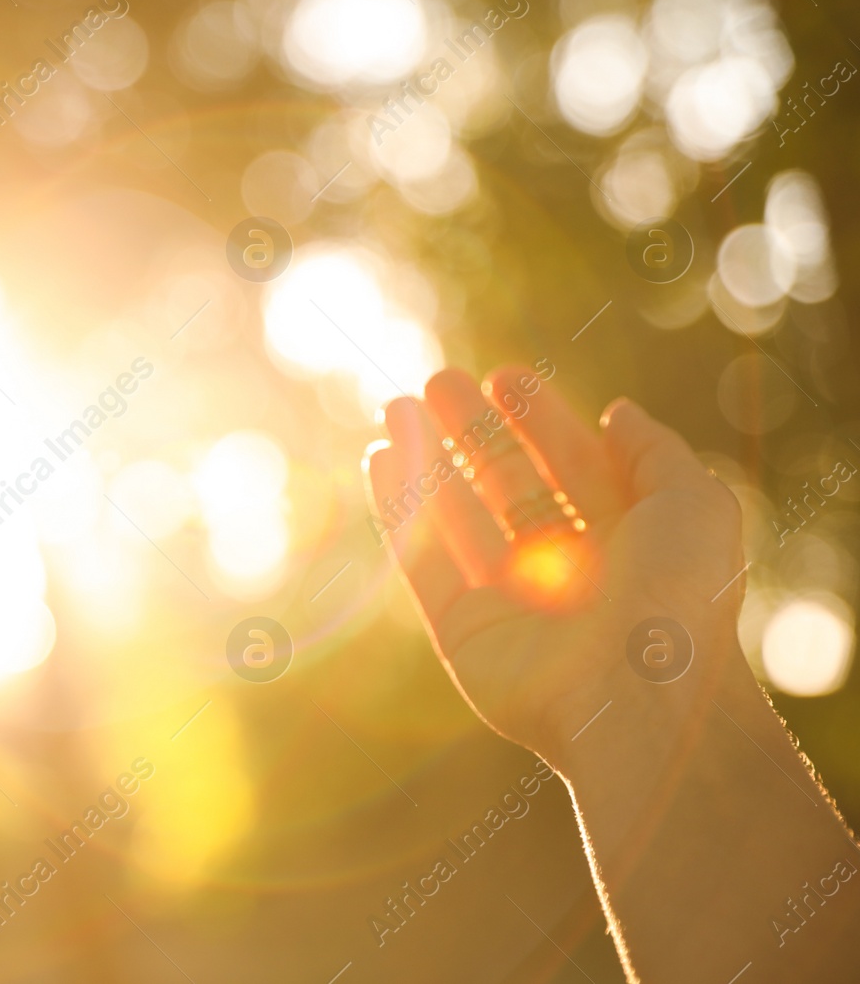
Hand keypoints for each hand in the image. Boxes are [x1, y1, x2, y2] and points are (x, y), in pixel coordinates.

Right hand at [364, 366, 748, 767]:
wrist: (638, 701)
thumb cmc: (678, 603)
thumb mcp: (694, 506)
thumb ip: (656, 453)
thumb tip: (617, 411)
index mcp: (625, 541)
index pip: (572, 464)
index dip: (539, 419)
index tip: (504, 375)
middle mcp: (564, 569)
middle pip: (509, 483)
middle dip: (474, 432)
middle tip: (440, 382)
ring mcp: (510, 600)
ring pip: (459, 516)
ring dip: (427, 460)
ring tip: (398, 407)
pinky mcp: (462, 631)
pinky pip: (424, 560)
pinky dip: (400, 509)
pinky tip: (382, 457)